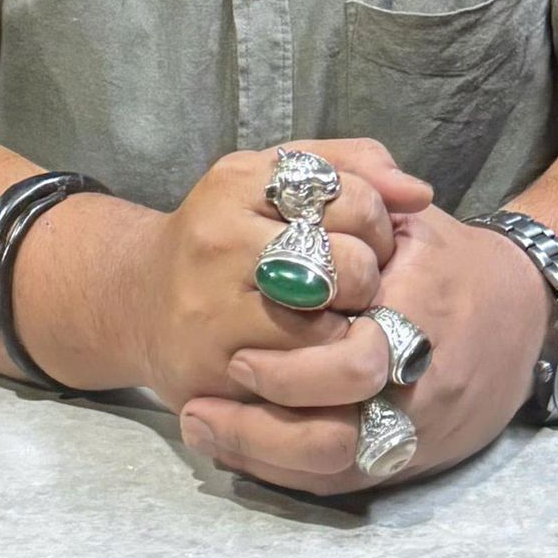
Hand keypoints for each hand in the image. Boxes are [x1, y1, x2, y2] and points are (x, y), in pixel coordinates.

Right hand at [130, 138, 433, 413]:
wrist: (138, 299)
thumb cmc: (226, 232)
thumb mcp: (274, 177)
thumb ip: (351, 166)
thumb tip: (419, 194)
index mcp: (237, 183)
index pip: (352, 199)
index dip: (376, 222)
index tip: (360, 236)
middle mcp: (219, 243)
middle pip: (346, 268)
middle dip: (366, 281)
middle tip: (353, 287)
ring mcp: (212, 314)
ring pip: (330, 335)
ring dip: (348, 335)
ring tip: (334, 323)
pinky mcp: (213, 376)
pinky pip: (302, 391)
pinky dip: (323, 380)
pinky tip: (315, 363)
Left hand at [175, 203, 551, 494]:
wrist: (525, 317)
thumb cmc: (450, 260)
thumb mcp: (409, 218)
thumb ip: (356, 191)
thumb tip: (302, 183)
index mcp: (420, 306)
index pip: (351, 349)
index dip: (290, 359)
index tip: (235, 347)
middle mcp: (421, 375)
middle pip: (340, 416)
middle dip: (270, 409)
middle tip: (221, 378)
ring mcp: (418, 423)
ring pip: (335, 458)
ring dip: (261, 447)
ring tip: (201, 422)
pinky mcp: (412, 455)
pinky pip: (341, 476)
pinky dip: (283, 467)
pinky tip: (231, 446)